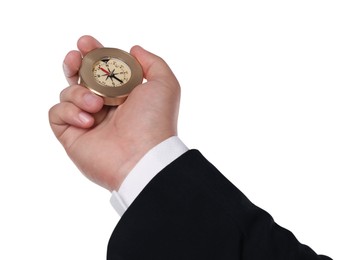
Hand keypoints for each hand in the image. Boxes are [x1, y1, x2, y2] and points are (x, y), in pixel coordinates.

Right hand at [49, 35, 179, 190]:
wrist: (142, 157)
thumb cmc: (155, 121)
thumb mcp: (164, 84)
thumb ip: (152, 62)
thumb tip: (133, 49)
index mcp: (122, 93)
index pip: (101, 69)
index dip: (92, 53)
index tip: (87, 43)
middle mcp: (103, 106)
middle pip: (79, 77)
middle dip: (73, 62)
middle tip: (75, 57)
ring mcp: (86, 121)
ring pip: (67, 92)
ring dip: (79, 93)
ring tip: (98, 105)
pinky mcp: (71, 136)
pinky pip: (56, 113)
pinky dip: (69, 111)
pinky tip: (88, 121)